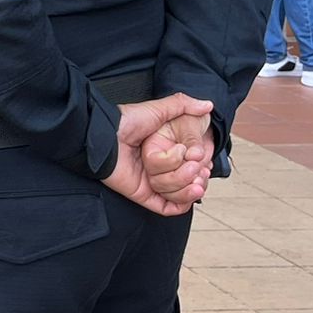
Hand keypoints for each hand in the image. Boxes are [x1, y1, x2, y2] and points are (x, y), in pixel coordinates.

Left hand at [103, 94, 215, 215]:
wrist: (104, 136)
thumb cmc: (126, 122)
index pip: (190, 166)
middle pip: (189, 182)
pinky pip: (167, 208)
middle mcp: (159, 169)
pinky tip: (190, 190)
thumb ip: (182, 105)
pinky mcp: (143, 194)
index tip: (205, 161)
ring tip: (191, 172)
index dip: (202, 166)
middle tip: (200, 169)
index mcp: (163, 152)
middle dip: (199, 177)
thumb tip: (207, 105)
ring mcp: (151, 182)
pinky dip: (181, 203)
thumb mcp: (157, 110)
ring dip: (190, 186)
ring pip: (181, 195)